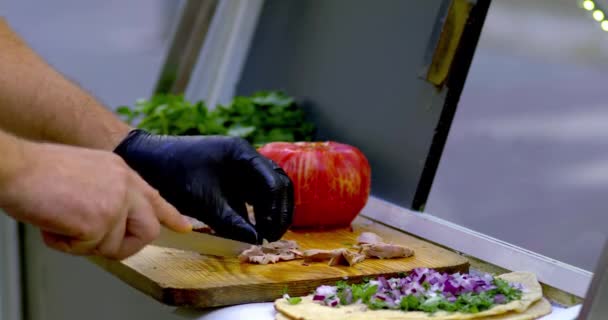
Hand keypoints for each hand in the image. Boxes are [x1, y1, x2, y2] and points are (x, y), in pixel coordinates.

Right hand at [0, 142, 191, 259]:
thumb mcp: (89, 171)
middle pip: (148, 230)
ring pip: (114, 246)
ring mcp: (115, 204)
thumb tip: (111, 222)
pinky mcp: (99, 222)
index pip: (155, 197)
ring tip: (62, 222)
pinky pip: (88, 250)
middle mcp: (125, 186)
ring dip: (84, 243)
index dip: (171, 215)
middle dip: (126, 245)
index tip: (184, 227)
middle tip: (98, 242)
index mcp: (122, 172)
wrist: (18, 167)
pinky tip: (54, 224)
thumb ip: (109, 192)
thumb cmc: (41, 171)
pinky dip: (66, 244)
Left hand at [113, 130, 293, 243]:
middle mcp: (245, 158)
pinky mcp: (227, 178)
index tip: (271, 233)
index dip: (276, 210)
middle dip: (277, 211)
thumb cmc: (172, 174)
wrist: (144, 160)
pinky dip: (251, 213)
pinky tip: (249, 230)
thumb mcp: (203, 201)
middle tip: (273, 237)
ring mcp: (237, 167)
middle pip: (275, 184)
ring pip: (264, 191)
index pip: (274, 182)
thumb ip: (231, 221)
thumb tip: (256, 240)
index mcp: (242, 154)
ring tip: (264, 236)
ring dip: (267, 212)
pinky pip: (247, 196)